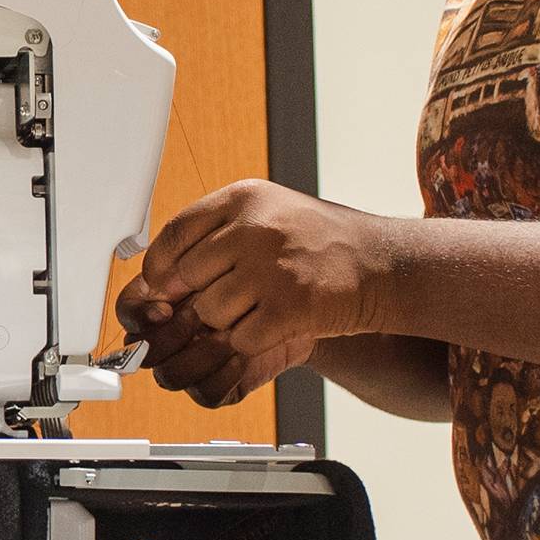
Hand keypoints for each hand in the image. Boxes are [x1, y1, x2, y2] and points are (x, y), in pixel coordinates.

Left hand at [116, 181, 396, 407]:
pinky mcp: (290, 307)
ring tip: (258, 309)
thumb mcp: (268, 213)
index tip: (163, 284)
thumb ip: (216, 234)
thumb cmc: (321, 243)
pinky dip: (251, 341)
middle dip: (197, 299)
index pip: (175, 233)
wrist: (384, 264)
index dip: (161, 266)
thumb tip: (156, 277)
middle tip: (225, 302)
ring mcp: (271, 267)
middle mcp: (254, 227)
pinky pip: (241, 338)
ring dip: (226, 322)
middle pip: (187, 278)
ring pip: (210, 312)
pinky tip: (273, 325)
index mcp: (244, 198)